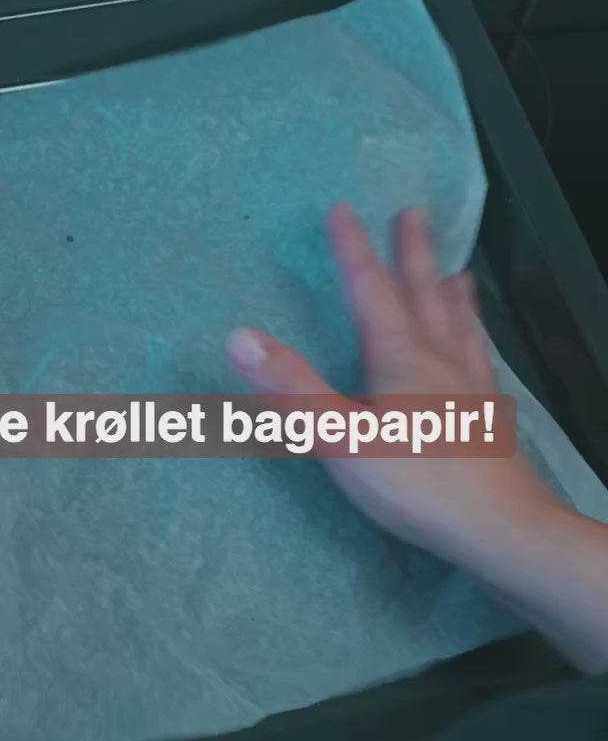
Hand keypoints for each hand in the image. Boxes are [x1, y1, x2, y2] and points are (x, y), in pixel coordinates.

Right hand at [227, 203, 561, 564]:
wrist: (501, 530)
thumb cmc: (416, 484)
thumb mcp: (339, 436)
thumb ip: (291, 388)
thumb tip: (239, 336)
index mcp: (400, 359)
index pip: (371, 291)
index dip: (353, 250)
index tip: (343, 210)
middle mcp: (439, 362)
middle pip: (423, 296)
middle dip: (411, 254)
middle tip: (413, 214)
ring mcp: (470, 390)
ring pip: (459, 327)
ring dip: (451, 293)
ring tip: (457, 272)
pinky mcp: (487, 420)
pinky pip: (480, 363)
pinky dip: (475, 342)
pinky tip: (479, 353)